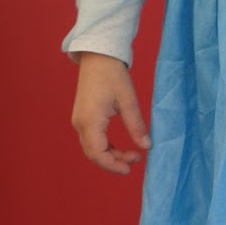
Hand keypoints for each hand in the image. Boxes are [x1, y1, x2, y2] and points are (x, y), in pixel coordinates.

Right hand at [71, 52, 151, 174]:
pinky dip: (105, 145)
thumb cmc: (112, 74)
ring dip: (110, 154)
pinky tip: (120, 145)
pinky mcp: (82, 117)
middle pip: (94, 154)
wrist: (97, 56)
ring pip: (92, 148)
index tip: (130, 168)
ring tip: (131, 152)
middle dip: (114, 161)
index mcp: (90, 121)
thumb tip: (146, 146)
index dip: (113, 165)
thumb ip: (136, 125)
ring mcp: (79, 120)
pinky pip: (92, 139)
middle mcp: (80, 123)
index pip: (97, 154)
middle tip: (136, 158)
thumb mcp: (128, 100)